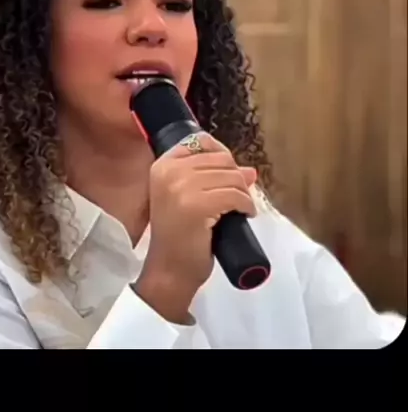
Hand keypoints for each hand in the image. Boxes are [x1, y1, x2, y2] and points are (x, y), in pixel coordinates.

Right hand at [134, 132, 256, 322]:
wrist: (169, 270)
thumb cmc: (177, 236)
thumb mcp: (187, 199)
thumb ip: (212, 178)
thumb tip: (250, 171)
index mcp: (162, 165)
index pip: (200, 141)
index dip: (222, 154)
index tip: (230, 173)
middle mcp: (169, 171)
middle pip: (220, 159)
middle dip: (236, 177)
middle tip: (238, 197)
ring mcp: (181, 187)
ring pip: (231, 176)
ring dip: (244, 193)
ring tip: (242, 208)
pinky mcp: (198, 205)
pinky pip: (235, 195)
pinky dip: (247, 205)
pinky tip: (245, 214)